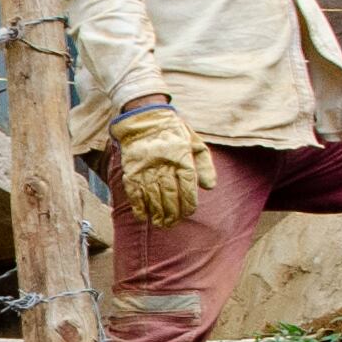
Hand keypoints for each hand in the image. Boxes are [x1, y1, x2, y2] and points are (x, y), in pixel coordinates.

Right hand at [114, 106, 211, 226]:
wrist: (144, 118)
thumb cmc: (173, 132)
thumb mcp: (194, 142)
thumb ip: (205, 165)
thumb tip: (209, 187)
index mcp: (182, 158)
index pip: (187, 187)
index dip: (188, 203)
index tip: (188, 211)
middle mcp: (164, 164)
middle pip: (170, 195)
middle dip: (173, 213)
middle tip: (173, 223)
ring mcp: (146, 168)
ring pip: (153, 197)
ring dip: (157, 213)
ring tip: (161, 223)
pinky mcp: (132, 170)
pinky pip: (135, 192)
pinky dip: (139, 206)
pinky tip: (143, 215)